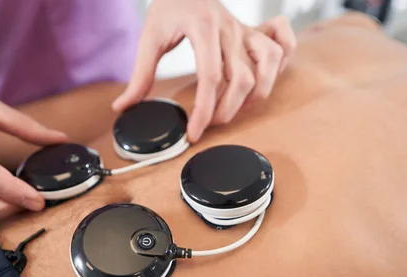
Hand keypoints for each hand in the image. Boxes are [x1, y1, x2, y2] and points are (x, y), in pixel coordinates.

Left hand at [112, 0, 295, 141]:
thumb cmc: (170, 6)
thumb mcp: (150, 37)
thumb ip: (139, 74)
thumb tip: (123, 106)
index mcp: (203, 28)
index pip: (210, 78)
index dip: (203, 111)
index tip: (193, 133)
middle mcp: (230, 29)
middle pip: (242, 80)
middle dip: (227, 111)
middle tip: (209, 124)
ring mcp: (246, 30)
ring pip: (268, 67)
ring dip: (256, 95)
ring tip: (236, 109)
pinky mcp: (255, 32)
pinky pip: (283, 45)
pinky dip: (282, 64)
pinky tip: (264, 81)